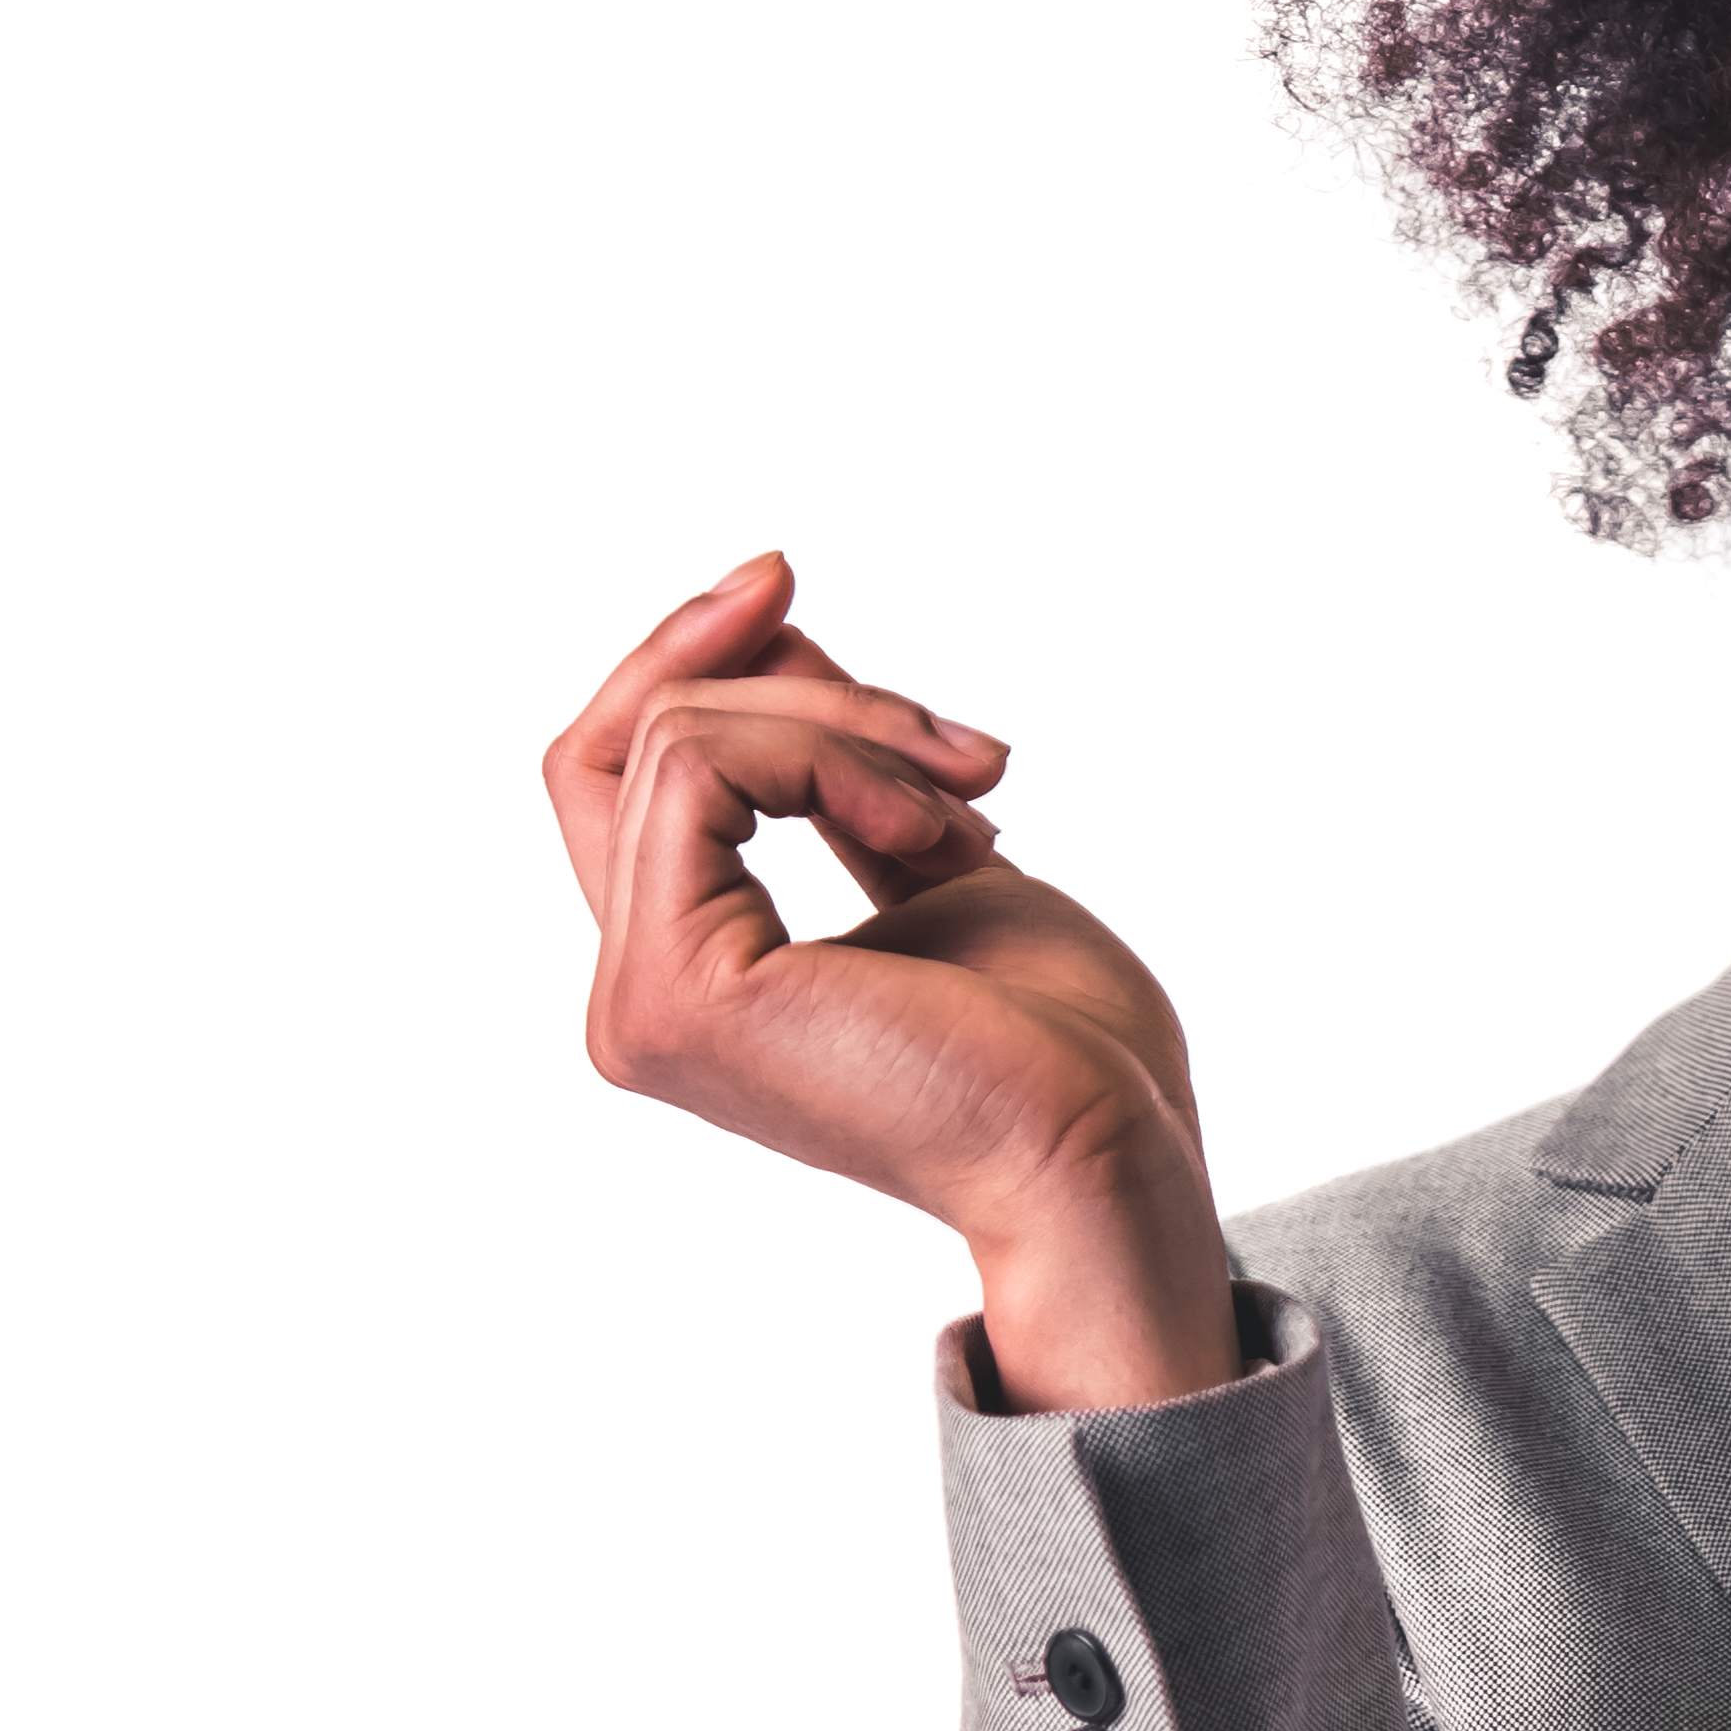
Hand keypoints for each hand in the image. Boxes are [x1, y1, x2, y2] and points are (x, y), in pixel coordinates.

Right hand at [544, 544, 1239, 1407]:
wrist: (1107, 1150)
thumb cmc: (1056, 1040)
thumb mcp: (922, 846)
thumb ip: (825, 758)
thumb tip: (767, 622)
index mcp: (688, 978)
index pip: (622, 777)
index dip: (683, 660)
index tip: (782, 580)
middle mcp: (635, 1003)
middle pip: (634, 741)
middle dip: (790, 679)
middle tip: (955, 733)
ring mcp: (641, 1005)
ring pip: (681, 738)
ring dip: (852, 727)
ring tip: (974, 800)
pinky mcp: (677, 990)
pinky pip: (704, 766)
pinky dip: (831, 755)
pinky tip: (931, 832)